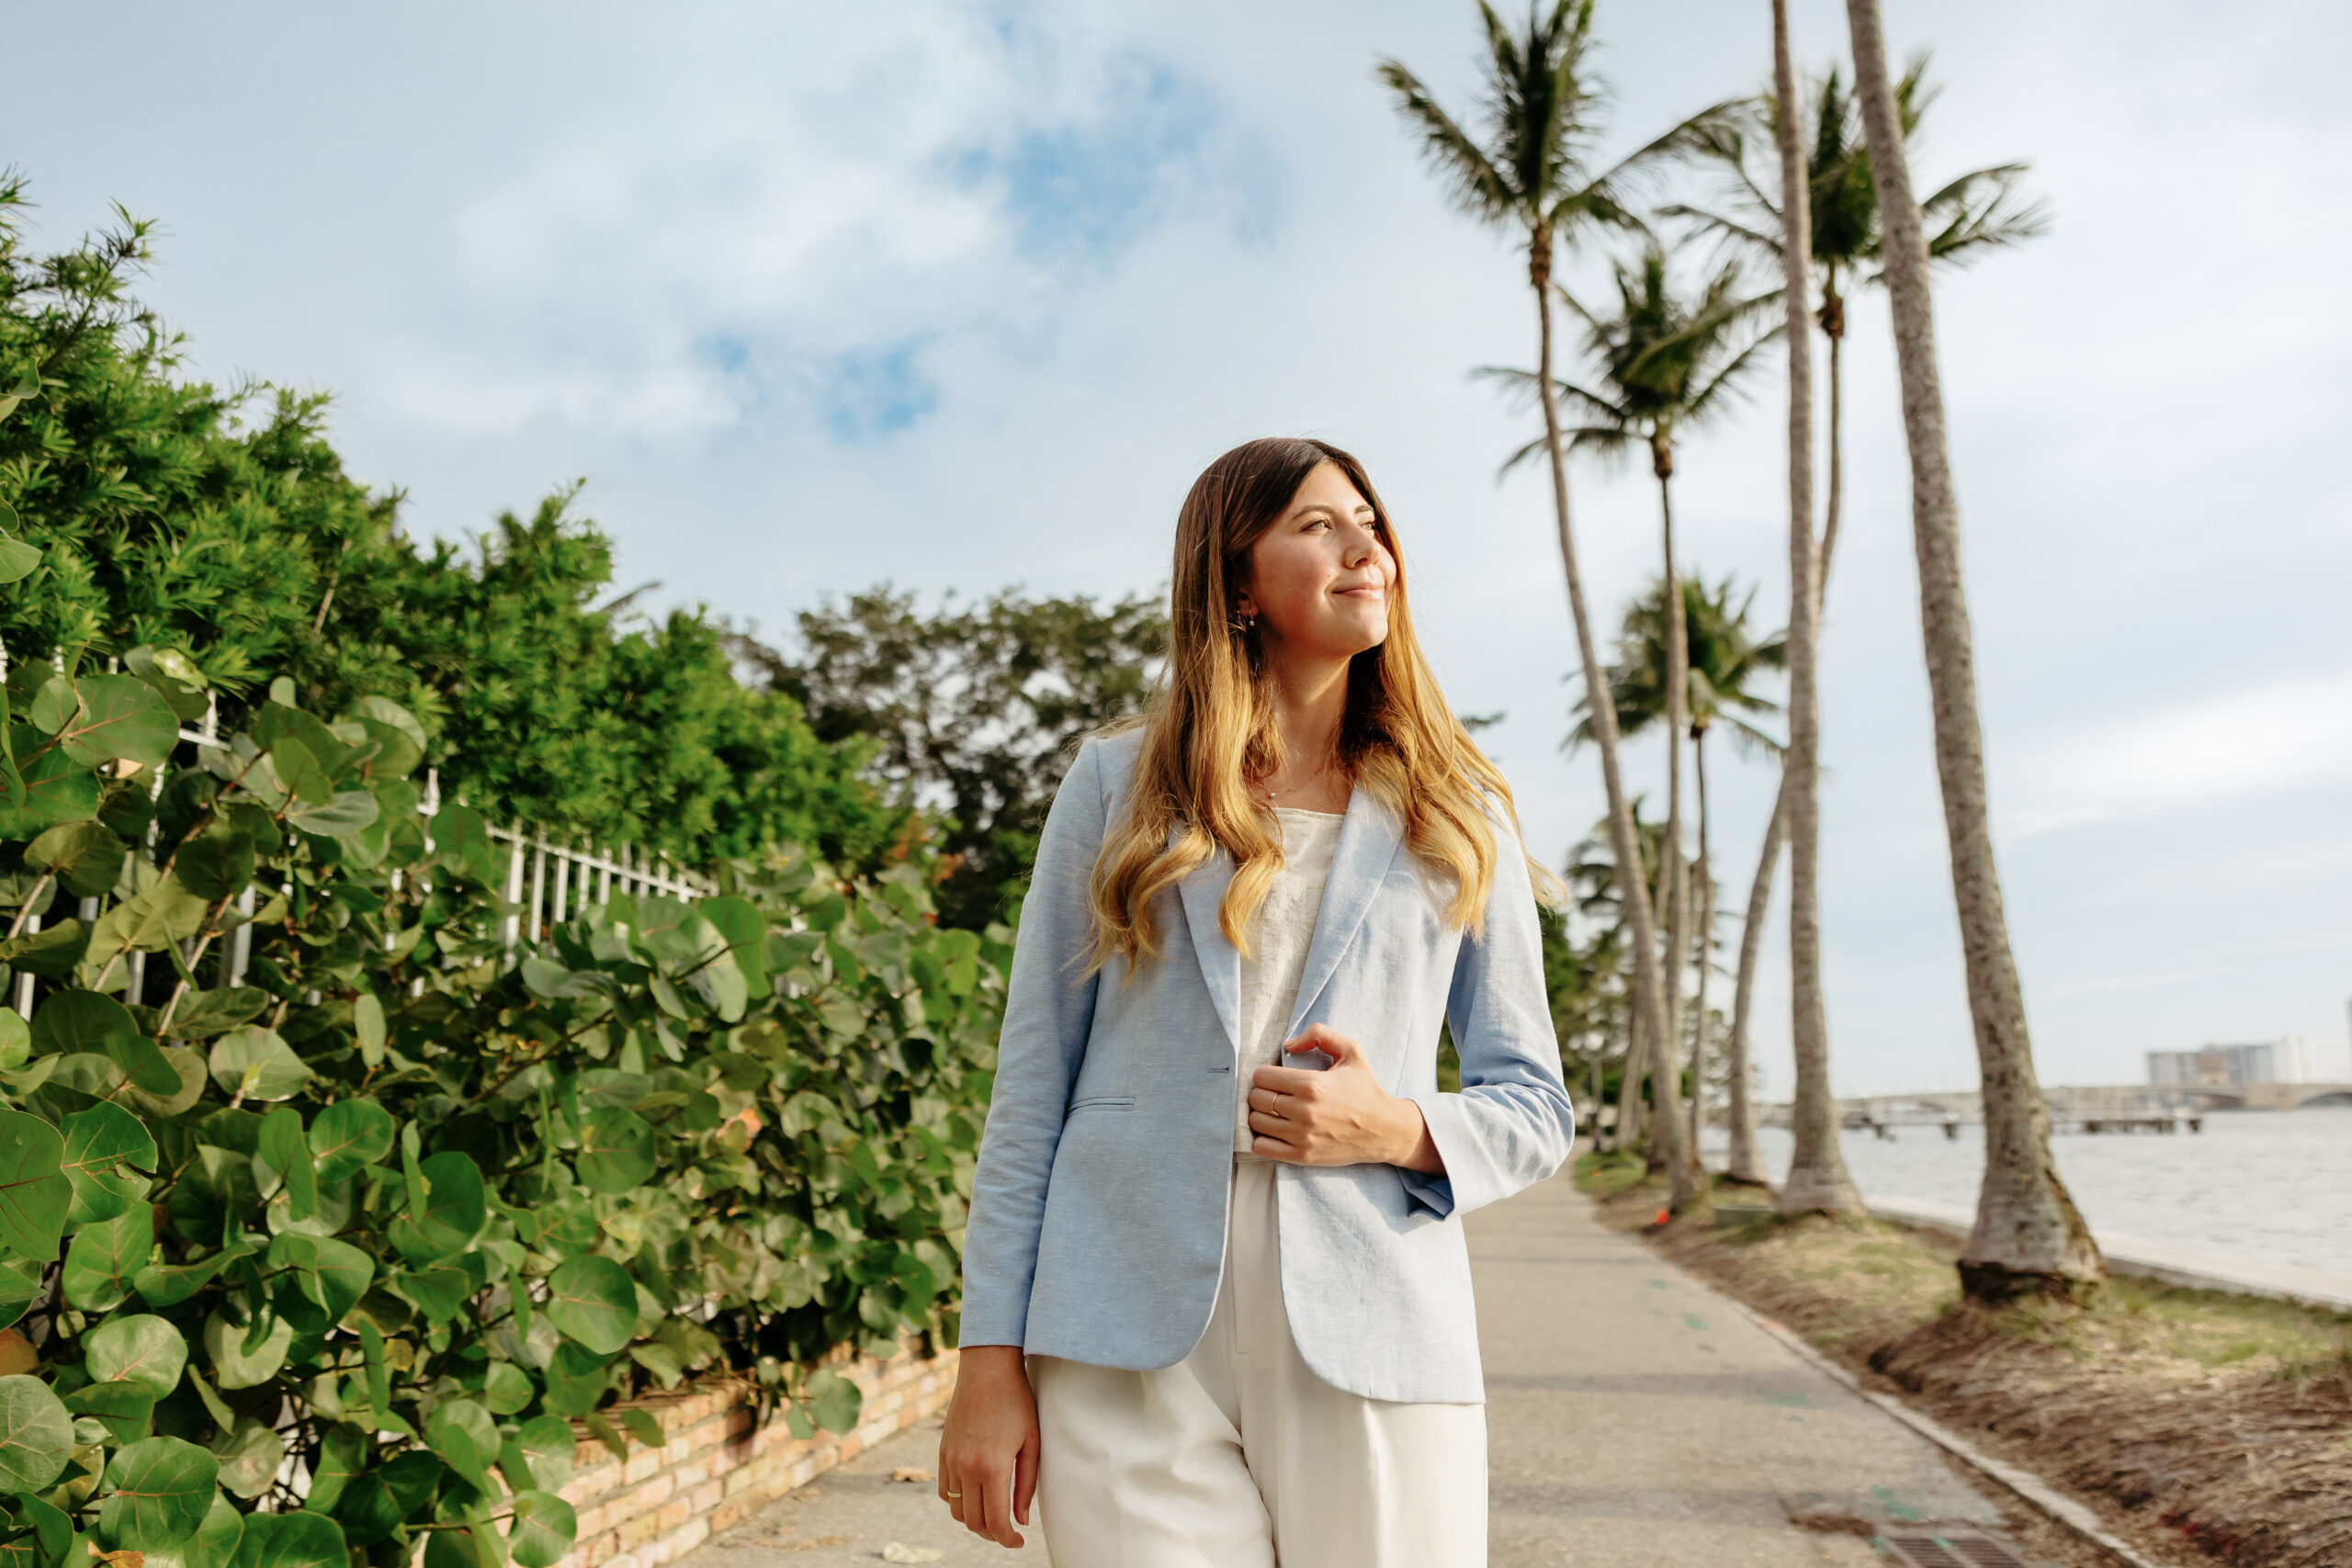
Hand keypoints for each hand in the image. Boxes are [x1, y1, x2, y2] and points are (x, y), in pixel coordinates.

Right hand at [936, 1345, 1038, 1547]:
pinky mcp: (943, 1451)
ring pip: (957, 1510)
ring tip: (993, 1515)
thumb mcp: (1031, 1443)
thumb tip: (1021, 1519)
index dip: (1007, 1539)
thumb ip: (1026, 1485)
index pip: (995, 1521)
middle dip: (992, 1533)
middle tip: (1009, 1530)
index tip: (1018, 1541)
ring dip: (974, 1520)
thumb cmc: (1017, 1402)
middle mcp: (966, 1468)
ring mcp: (950, 1460)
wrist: (987, 1369)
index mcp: (992, 1468)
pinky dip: (959, 1501)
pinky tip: (975, 1495)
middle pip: (973, 1521)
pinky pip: (946, 1491)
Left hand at [1247, 1024, 1444, 1172]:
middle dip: (1261, 1093)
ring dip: (1260, 1115)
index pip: (1261, 1077)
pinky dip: (1262, 1138)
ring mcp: (1302, 1136)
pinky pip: (1262, 1147)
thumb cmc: (1366, 1089)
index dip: (1265, 1074)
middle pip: (1256, 1099)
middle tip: (1274, 1094)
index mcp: (1311, 1084)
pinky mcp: (1302, 1156)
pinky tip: (1275, 1131)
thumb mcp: (1351, 1051)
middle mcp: (1303, 1111)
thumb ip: (1320, 1034)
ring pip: (1255, 1122)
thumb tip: (1288, 1044)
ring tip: (1274, 1111)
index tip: (1274, 1077)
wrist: (1385, 1130)